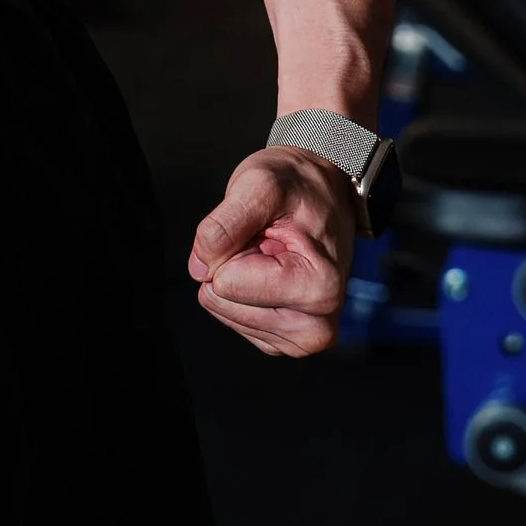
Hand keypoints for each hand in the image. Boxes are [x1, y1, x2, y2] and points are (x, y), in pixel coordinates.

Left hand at [188, 147, 358, 358]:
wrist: (325, 192)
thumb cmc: (299, 187)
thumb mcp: (260, 185)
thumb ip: (223, 225)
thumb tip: (200, 268)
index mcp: (318, 288)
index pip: (226, 282)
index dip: (235, 248)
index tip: (267, 232)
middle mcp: (316, 325)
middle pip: (223, 302)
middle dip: (235, 264)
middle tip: (269, 241)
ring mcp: (301, 337)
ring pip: (224, 311)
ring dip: (239, 276)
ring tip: (273, 251)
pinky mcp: (286, 340)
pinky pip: (232, 318)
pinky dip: (241, 291)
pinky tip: (270, 270)